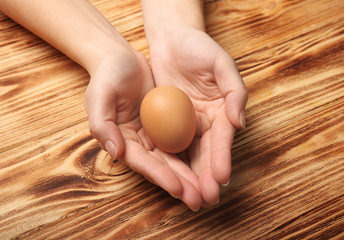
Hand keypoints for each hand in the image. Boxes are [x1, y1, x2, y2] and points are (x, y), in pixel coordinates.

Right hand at [84, 48, 202, 210]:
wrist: (120, 58)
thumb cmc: (107, 76)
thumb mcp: (99, 95)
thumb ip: (102, 124)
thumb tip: (116, 153)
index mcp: (122, 141)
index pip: (143, 163)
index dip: (161, 177)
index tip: (179, 189)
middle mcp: (139, 142)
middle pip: (162, 167)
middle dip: (181, 184)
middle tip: (200, 200)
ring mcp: (154, 134)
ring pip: (176, 158)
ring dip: (192, 175)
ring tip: (209, 191)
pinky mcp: (167, 124)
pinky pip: (183, 140)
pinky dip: (196, 153)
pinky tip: (211, 163)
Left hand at [149, 27, 247, 204]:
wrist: (171, 40)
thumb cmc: (198, 46)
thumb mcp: (221, 62)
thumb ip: (234, 91)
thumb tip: (240, 123)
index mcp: (222, 110)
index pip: (222, 139)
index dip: (222, 158)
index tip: (221, 178)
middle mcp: (206, 122)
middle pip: (207, 153)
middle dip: (207, 177)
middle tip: (206, 198)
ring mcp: (186, 125)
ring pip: (189, 156)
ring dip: (190, 177)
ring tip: (191, 197)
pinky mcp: (168, 124)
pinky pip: (169, 145)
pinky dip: (171, 163)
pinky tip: (171, 179)